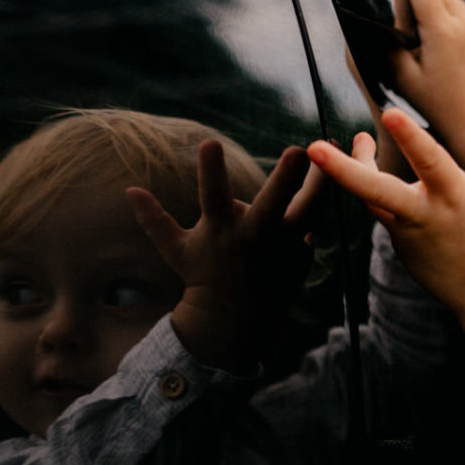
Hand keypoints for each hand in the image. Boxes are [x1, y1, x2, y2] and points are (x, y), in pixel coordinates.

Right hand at [128, 142, 318, 371]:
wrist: (235, 321)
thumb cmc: (202, 277)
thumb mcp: (176, 250)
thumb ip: (155, 220)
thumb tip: (130, 189)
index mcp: (221, 231)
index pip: (212, 196)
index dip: (210, 171)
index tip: (209, 143)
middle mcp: (254, 237)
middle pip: (273, 204)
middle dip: (285, 178)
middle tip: (299, 150)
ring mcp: (281, 248)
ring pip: (307, 211)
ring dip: (321, 182)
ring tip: (335, 149)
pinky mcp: (300, 256)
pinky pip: (310, 223)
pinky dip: (316, 204)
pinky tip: (323, 181)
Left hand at [307, 106, 464, 351]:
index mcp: (452, 200)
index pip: (430, 164)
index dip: (411, 140)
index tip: (391, 115)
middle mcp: (423, 214)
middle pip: (376, 191)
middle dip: (344, 170)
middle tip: (315, 149)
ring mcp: (405, 230)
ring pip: (371, 196)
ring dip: (353, 169)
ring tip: (355, 142)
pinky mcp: (397, 240)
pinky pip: (378, 209)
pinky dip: (368, 186)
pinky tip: (365, 164)